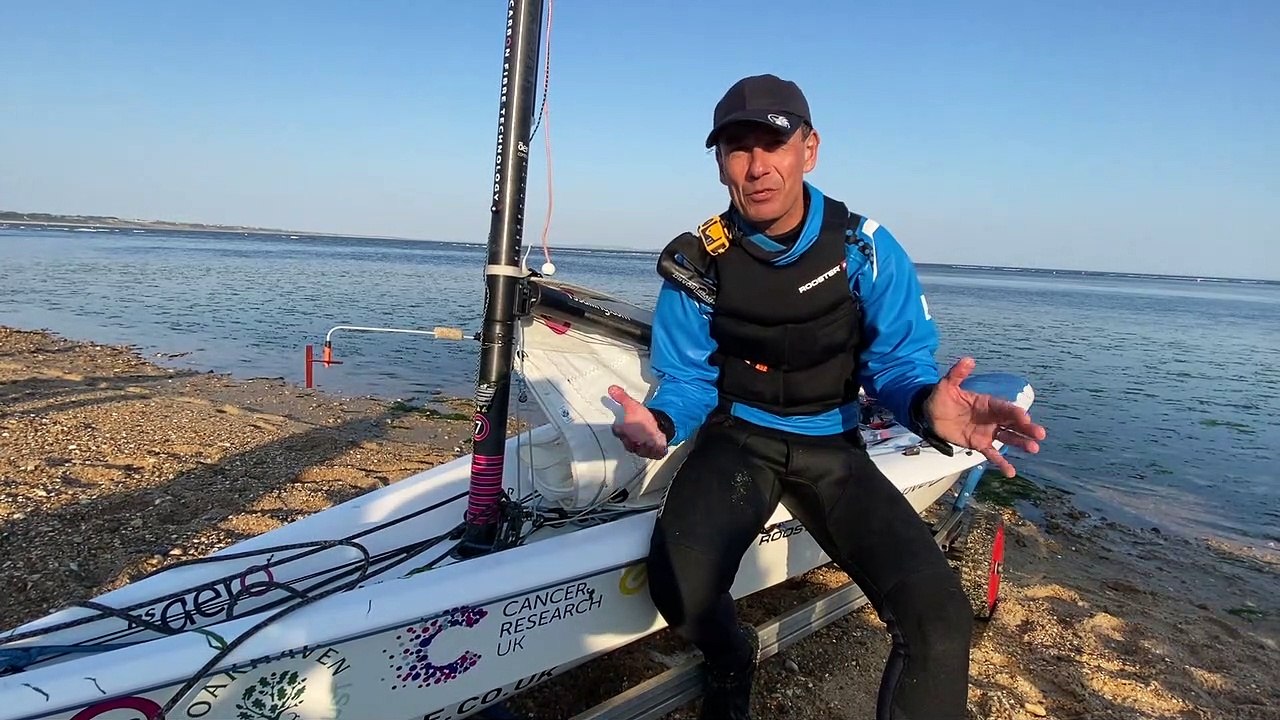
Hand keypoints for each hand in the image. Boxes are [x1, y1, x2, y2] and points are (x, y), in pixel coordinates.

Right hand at [607, 385, 667, 458]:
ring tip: (647, 440)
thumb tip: (612, 388)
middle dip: (631, 440)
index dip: (618, 429)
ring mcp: (642, 448)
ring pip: (640, 450)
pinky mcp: (653, 452)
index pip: (617, 431)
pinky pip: (654, 454)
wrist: (656, 426)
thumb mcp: (632, 406)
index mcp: (625, 431)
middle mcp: (632, 441)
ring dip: (643, 447)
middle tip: (634, 434)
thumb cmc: (643, 419)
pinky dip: (655, 452)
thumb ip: (622, 398)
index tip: (619, 425)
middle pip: (628, 444)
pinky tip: (657, 446)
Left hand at [924, 357, 1046, 477]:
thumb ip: (958, 374)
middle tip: (1040, 434)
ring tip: (1034, 449)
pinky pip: (992, 454)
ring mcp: (988, 432)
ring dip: (1021, 443)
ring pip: (1008, 438)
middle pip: (1013, 423)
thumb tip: (968, 359)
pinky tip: (1011, 472)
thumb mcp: (947, 385)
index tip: (1025, 417)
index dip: (1015, 412)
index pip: (1005, 408)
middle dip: (1027, 428)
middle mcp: (992, 418)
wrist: (930, 415)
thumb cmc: (941, 398)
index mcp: (988, 403)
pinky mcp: (979, 444)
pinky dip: (1002, 463)